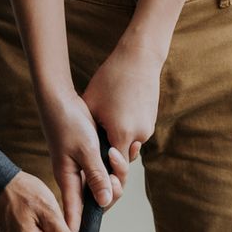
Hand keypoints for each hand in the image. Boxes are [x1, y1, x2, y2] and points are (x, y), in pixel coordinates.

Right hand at [40, 87, 126, 231]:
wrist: (58, 98)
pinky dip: (114, 165)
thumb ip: (96, 175)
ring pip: (103, 186)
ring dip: (116, 174)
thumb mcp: (86, 148)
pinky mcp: (84, 159)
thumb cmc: (69, 121)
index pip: (74, 215)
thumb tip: (106, 201)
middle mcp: (72, 179)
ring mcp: (78, 170)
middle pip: (96, 201)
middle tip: (116, 170)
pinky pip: (103, 172)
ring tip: (116, 153)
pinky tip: (118, 152)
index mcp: (68, 180)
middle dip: (112, 191)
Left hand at [81, 44, 159, 171]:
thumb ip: (87, 130)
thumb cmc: (111, 79)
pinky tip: (115, 115)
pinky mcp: (151, 121)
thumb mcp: (90, 104)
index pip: (111, 167)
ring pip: (128, 145)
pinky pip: (135, 133)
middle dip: (108, 157)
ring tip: (103, 127)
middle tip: (92, 152)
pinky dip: (125, 130)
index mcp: (121, 134)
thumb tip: (80, 147)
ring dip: (117, 142)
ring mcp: (147, 128)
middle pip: (121, 158)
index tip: (90, 172)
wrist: (139, 59)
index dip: (101, 171)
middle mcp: (138, 136)